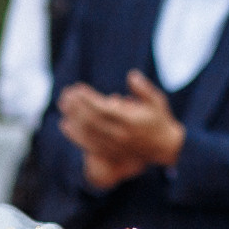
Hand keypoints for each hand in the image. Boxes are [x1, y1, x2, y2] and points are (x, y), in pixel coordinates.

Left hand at [57, 71, 185, 189]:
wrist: (165, 147)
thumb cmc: (159, 119)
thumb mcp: (157, 101)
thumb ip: (144, 89)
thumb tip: (131, 75)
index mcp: (130, 120)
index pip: (103, 109)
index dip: (88, 99)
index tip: (77, 88)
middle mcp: (120, 134)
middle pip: (92, 120)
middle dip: (76, 106)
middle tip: (66, 93)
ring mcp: (114, 145)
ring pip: (88, 133)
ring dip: (73, 118)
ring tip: (63, 105)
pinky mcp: (110, 152)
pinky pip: (88, 145)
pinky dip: (75, 135)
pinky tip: (64, 125)